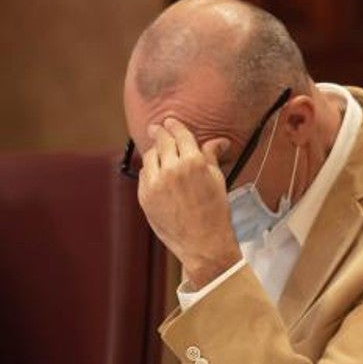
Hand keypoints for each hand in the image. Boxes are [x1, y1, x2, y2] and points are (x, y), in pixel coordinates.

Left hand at [136, 118, 241, 289]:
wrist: (203, 242)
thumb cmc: (215, 211)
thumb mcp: (217, 180)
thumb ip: (211, 157)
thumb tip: (218, 141)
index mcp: (194, 162)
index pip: (180, 135)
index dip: (174, 125)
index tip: (169, 121)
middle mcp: (172, 169)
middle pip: (162, 141)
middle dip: (159, 132)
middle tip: (156, 127)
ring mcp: (155, 183)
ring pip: (150, 156)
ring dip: (155, 151)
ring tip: (158, 152)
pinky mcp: (144, 196)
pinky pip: (144, 174)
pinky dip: (150, 170)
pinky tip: (156, 172)